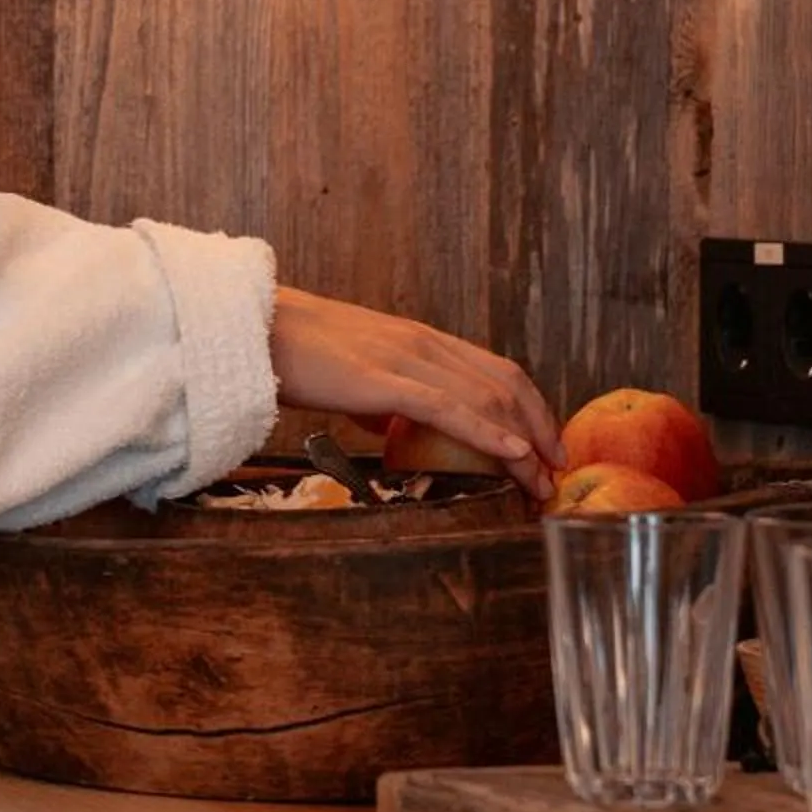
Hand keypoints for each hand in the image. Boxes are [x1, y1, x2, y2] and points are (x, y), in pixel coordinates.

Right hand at [267, 286, 564, 500]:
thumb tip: (390, 426)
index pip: (497, 370)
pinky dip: (489, 433)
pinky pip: (449, 410)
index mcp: (419, 340)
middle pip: (505, 384)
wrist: (255, 330)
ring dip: (523, 443)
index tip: (547, 445)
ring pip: (486, 399)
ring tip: (540, 481)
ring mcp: (406, 359)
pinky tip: (513, 454)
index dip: (532, 407)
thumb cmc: (296, 354)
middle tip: (555, 474)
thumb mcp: (353, 375)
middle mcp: (424, 344)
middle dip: (539, 430)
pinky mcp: (384, 381)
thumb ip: (380, 396)